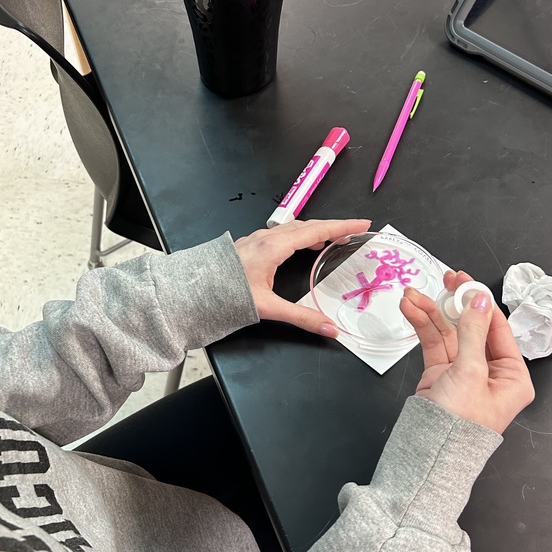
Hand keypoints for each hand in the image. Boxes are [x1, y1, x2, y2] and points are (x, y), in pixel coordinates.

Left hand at [234, 218, 370, 337]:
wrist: (190, 291)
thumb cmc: (225, 295)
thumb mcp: (267, 308)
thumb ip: (301, 317)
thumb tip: (330, 329)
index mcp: (274, 247)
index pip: (316, 231)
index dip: (342, 226)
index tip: (362, 223)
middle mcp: (265, 238)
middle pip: (306, 226)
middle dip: (332, 226)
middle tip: (353, 230)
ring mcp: (255, 239)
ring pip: (291, 228)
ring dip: (314, 230)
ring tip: (329, 239)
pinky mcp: (247, 245)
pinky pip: (280, 234)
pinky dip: (297, 236)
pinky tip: (298, 246)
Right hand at [400, 270, 534, 433]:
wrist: (428, 455)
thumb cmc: (459, 423)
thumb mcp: (470, 372)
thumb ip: (472, 332)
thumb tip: (479, 300)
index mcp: (512, 377)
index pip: (497, 329)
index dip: (480, 302)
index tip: (465, 281)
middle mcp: (490, 373)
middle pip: (472, 328)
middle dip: (454, 303)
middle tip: (444, 279)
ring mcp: (463, 373)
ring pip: (449, 333)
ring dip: (431, 312)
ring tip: (412, 295)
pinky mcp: (440, 375)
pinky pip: (433, 344)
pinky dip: (422, 327)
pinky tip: (411, 310)